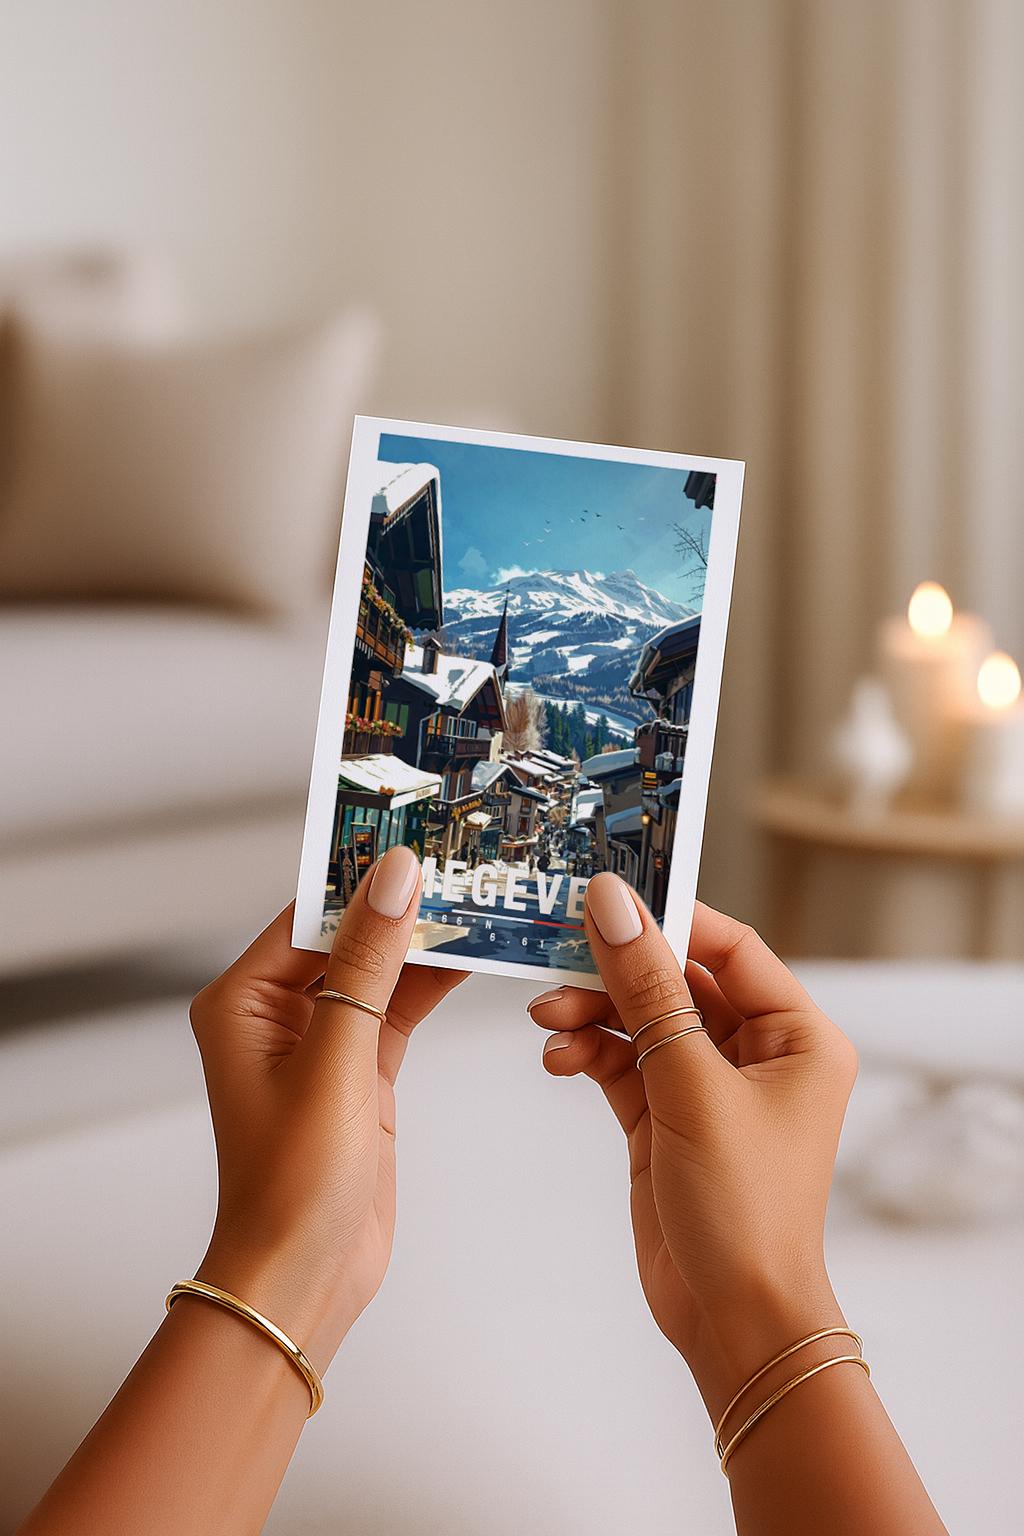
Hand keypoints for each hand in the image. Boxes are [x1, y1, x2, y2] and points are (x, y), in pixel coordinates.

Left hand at [189, 845, 464, 1368]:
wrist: (305, 1277)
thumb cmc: (290, 1185)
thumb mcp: (335, 1060)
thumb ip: (366, 966)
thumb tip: (393, 880)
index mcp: (243, 1000)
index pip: (309, 913)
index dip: (362, 876)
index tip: (416, 839)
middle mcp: (277, 1012)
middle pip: (348, 934)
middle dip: (402, 902)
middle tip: (461, 861)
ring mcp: (322, 1041)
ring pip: (380, 968)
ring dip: (425, 940)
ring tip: (480, 896)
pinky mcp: (361, 1069)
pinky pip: (400, 1007)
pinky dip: (434, 983)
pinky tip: (475, 953)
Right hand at [528, 874, 857, 1415]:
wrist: (731, 1320)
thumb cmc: (744, 1209)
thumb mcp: (692, 1086)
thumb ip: (648, 991)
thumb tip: (614, 904)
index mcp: (797, 1035)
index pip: (729, 946)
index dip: (667, 917)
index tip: (604, 896)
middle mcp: (758, 1053)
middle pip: (675, 979)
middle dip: (613, 972)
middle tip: (553, 957)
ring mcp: (708, 1085)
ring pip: (641, 1019)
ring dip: (591, 1013)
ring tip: (545, 1019)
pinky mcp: (666, 1116)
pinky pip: (621, 1061)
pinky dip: (587, 1053)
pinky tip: (557, 1058)